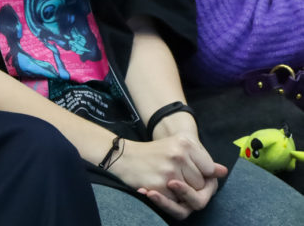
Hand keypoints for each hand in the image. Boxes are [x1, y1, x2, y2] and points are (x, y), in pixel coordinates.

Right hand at [111, 134, 227, 219]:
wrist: (124, 157)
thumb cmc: (154, 153)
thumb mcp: (178, 147)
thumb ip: (202, 160)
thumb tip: (223, 171)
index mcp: (186, 143)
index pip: (209, 170)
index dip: (200, 174)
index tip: (189, 171)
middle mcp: (179, 155)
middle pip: (200, 184)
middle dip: (190, 185)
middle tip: (174, 176)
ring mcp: (170, 171)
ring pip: (190, 196)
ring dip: (180, 194)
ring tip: (168, 182)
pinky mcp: (160, 186)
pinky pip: (176, 202)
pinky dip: (169, 199)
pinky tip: (158, 186)